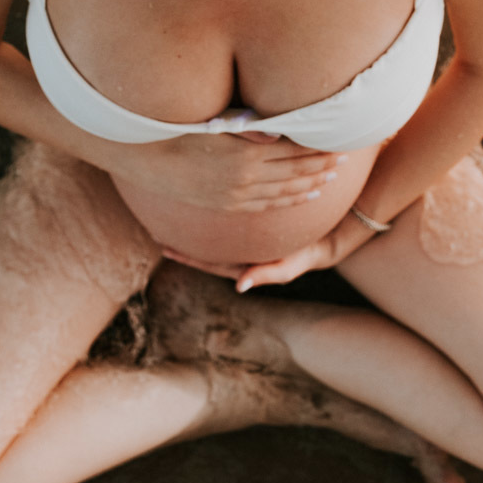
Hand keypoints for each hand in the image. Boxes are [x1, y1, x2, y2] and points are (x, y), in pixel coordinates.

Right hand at [100, 131, 347, 212]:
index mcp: (243, 155)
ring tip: (331, 179)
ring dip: (310, 186)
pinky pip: (267, 205)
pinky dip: (289, 201)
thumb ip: (248, 129)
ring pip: (284, 193)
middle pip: (293, 173)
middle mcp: (244, 179)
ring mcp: (237, 195)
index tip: (337, 143)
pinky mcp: (229, 204)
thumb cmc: (180, 131)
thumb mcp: (215, 125)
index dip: (316, 149)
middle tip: (343, 160)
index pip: (291, 151)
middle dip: (321, 166)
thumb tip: (279, 133)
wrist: (148, 160)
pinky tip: (303, 196)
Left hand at [162, 210, 377, 292]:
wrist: (329, 234)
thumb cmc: (308, 252)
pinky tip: (200, 196)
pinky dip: (212, 210)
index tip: (162, 245)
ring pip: (212, 231)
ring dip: (192, 223)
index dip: (185, 254)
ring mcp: (245, 236)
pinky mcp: (252, 222)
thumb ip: (268, 273)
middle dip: (180, 237)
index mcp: (242, 261)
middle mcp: (239, 248)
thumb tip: (240, 286)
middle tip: (153, 226)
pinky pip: (227, 217)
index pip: (207, 259)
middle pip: (204, 245)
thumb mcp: (291, 264)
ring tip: (170, 209)